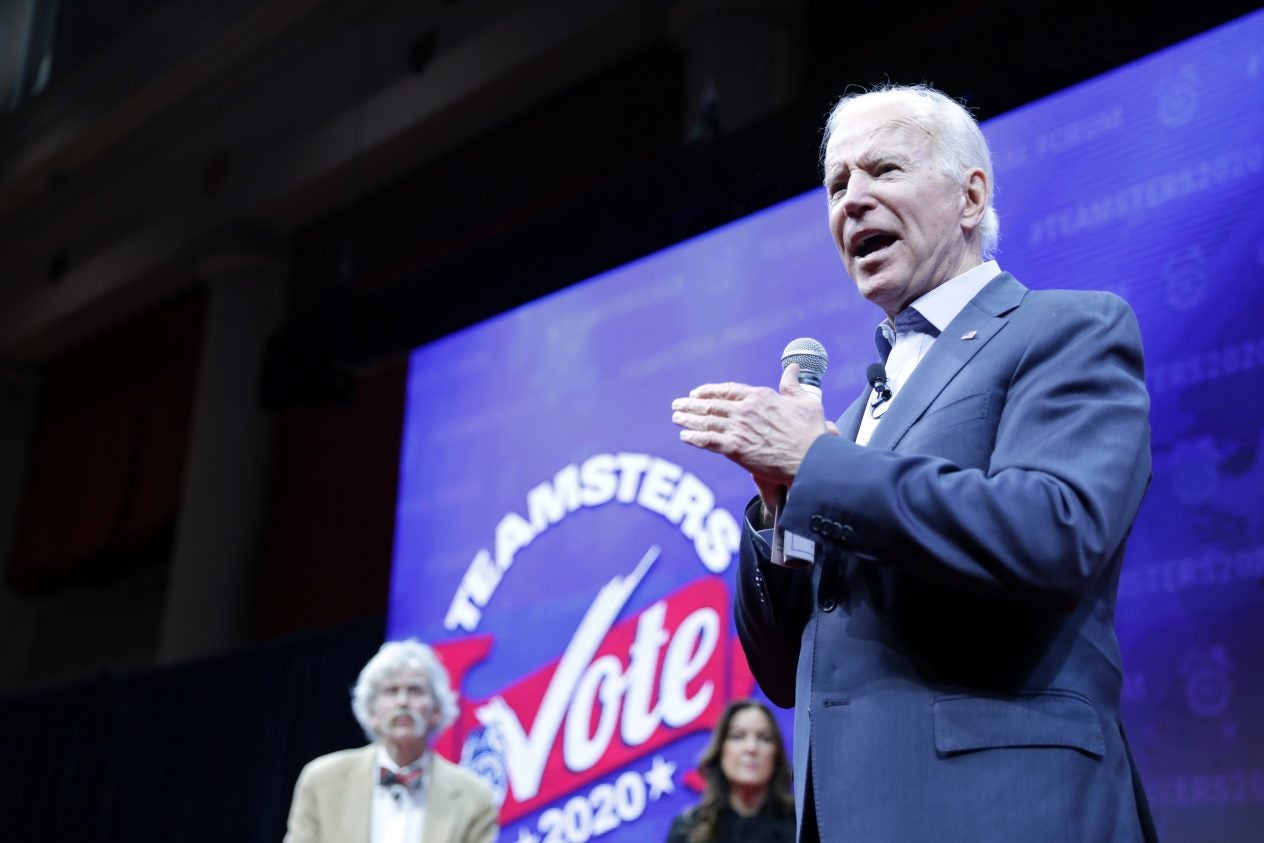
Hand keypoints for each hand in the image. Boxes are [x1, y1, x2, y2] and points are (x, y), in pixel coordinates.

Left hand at [671, 363, 833, 486]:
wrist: (810, 459)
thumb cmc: (811, 433)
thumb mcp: (806, 402)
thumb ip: (793, 385)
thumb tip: (793, 368)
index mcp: (760, 397)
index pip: (728, 391)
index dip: (710, 391)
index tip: (697, 392)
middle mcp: (746, 410)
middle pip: (712, 405)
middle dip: (692, 405)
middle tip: (678, 404)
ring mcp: (739, 429)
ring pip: (707, 421)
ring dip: (689, 419)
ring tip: (676, 417)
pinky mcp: (735, 449)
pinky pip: (709, 441)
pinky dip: (695, 438)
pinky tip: (684, 436)